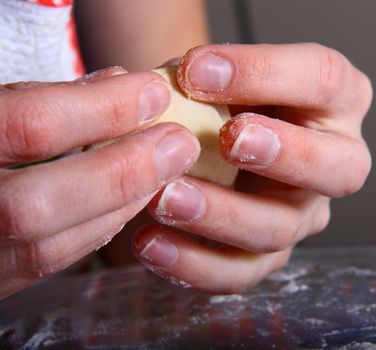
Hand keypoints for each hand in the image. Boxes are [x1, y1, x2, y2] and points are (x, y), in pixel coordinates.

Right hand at [0, 67, 199, 299]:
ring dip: (120, 202)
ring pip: (46, 244)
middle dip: (121, 170)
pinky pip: (48, 262)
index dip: (98, 108)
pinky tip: (133, 200)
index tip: (152, 92)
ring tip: (167, 168)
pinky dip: (100, 228)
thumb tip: (114, 83)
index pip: (23, 125)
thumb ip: (33, 96)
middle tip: (179, 142)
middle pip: (36, 203)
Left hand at [133, 43, 371, 293]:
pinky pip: (242, 272)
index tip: (196, 69)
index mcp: (337, 99)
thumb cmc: (225, 97)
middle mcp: (335, 161)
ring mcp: (304, 213)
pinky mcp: (269, 254)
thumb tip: (174, 86)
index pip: (323, 79)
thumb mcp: (223, 72)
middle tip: (230, 139)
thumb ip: (210, 73)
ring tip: (166, 198)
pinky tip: (152, 242)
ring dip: (224, 215)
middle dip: (285, 155)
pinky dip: (195, 264)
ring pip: (281, 228)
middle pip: (337, 169)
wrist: (213, 141)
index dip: (265, 73)